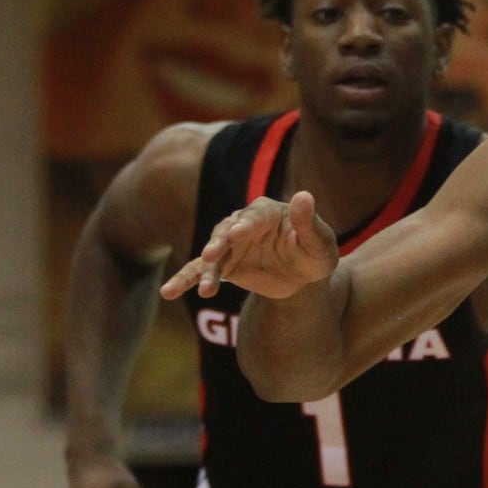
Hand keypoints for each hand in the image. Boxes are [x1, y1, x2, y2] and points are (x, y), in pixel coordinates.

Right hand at [159, 191, 338, 299]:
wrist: (304, 276)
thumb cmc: (315, 253)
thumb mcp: (320, 242)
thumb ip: (309, 222)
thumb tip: (304, 195)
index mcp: (267, 212)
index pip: (253, 217)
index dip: (245, 225)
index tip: (236, 234)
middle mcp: (243, 224)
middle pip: (226, 231)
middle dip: (219, 242)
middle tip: (212, 254)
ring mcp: (230, 245)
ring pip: (212, 254)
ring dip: (206, 269)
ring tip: (206, 289)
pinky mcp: (223, 265)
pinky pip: (199, 271)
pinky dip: (184, 280)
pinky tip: (167, 292)